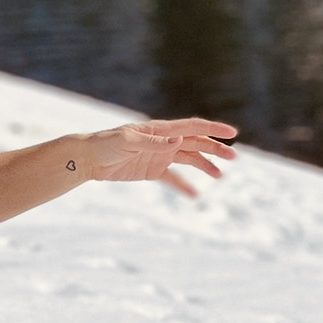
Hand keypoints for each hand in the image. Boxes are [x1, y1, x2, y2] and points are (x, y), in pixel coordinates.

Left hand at [81, 117, 237, 197]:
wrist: (89, 158)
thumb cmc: (105, 144)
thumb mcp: (127, 142)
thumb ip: (153, 142)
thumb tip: (178, 141)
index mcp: (161, 130)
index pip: (193, 127)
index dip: (213, 129)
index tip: (232, 133)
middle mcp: (164, 140)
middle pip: (196, 143)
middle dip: (215, 149)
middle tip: (233, 157)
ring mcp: (159, 155)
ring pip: (189, 159)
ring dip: (205, 165)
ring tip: (220, 176)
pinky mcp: (152, 170)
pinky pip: (173, 178)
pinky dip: (185, 186)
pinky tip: (195, 195)